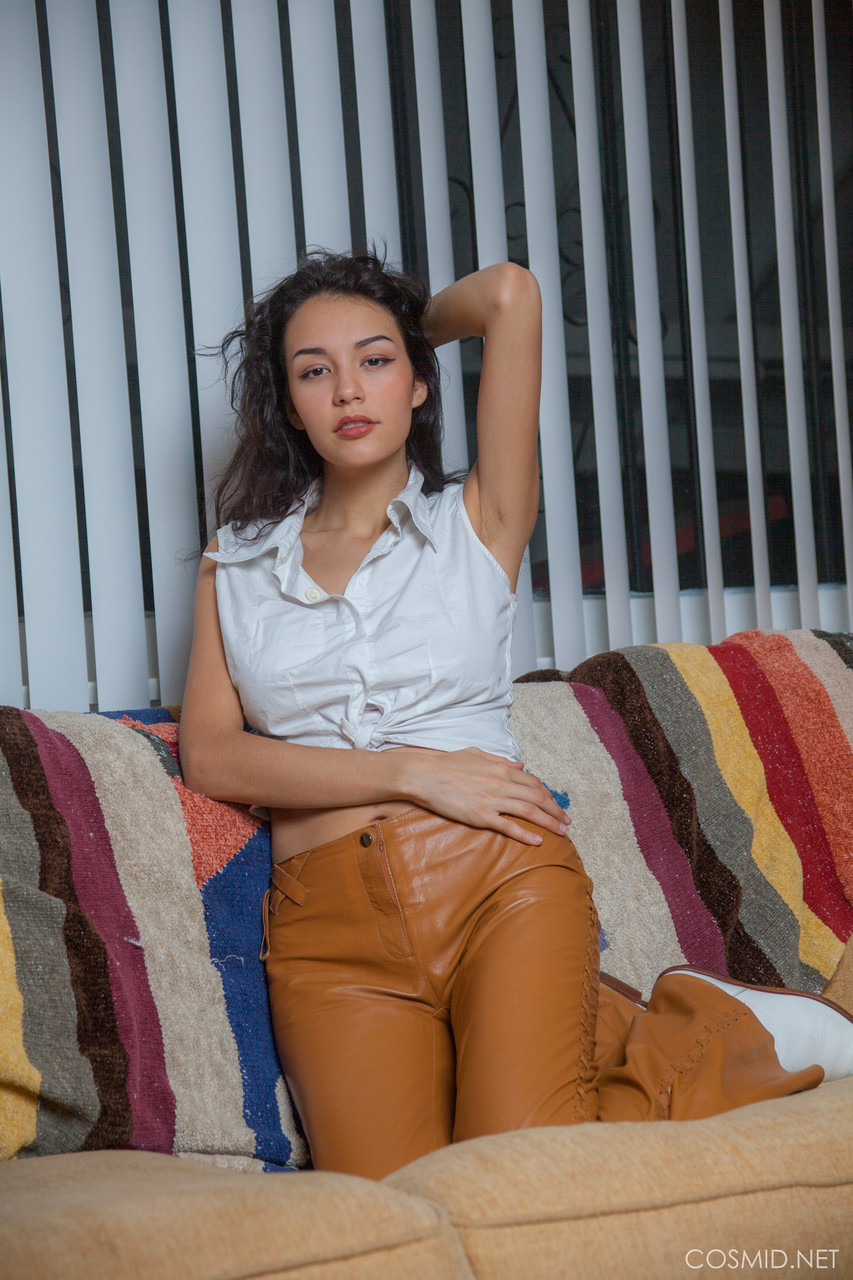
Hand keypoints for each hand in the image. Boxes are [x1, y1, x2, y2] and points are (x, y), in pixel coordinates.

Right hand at [389, 746, 569, 845]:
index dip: (548, 795)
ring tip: (561, 833)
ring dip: (549, 823)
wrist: (425, 775)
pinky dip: (525, 834)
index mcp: (501, 768)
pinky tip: (538, 841)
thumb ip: (501, 760)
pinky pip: (508, 827)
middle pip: (537, 797)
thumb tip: (520, 765)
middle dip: (555, 811)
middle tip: (566, 822)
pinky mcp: (480, 816)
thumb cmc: (448, 763)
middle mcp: (501, 783)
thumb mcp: (478, 754)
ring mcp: (492, 800)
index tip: (556, 805)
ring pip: (529, 811)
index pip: (534, 782)